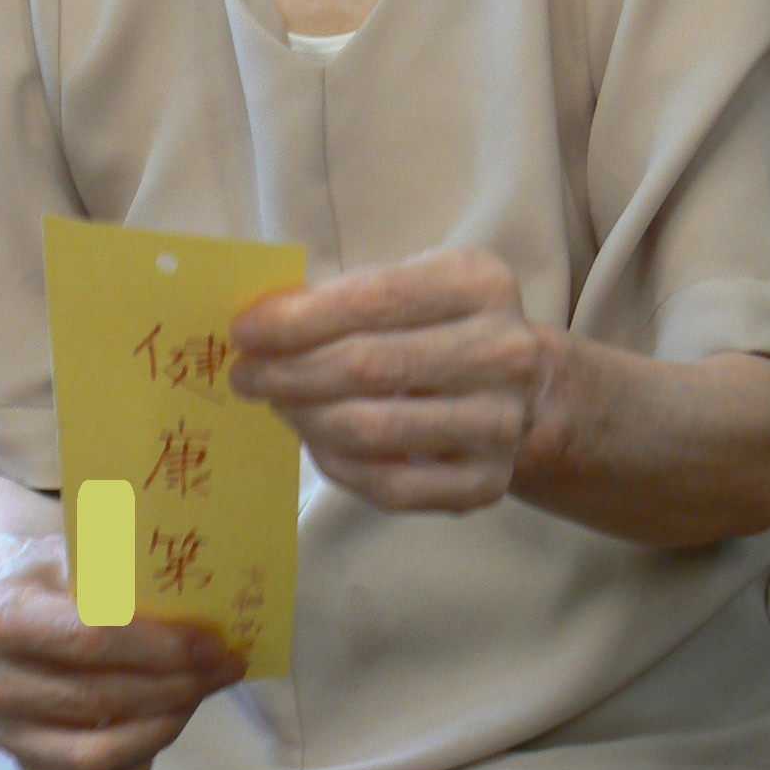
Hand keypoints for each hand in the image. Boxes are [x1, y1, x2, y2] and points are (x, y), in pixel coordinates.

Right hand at [0, 535, 246, 769]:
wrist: (14, 607)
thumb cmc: (59, 575)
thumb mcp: (87, 553)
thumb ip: (131, 577)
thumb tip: (206, 605)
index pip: (87, 637)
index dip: (157, 645)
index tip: (212, 643)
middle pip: (96, 698)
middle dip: (172, 686)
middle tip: (222, 668)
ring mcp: (3, 736)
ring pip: (94, 756)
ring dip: (160, 727)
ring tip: (197, 694)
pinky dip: (139, 762)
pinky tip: (164, 722)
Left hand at [229, 248, 546, 512]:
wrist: (525, 391)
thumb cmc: (441, 324)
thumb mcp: (412, 284)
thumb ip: (346, 297)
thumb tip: (260, 324)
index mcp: (480, 285)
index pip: (373, 299)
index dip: (299, 318)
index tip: (244, 330)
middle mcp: (503, 354)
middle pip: (369, 367)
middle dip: (289, 371)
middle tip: (245, 374)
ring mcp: (500, 425)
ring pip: (373, 430)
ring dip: (304, 417)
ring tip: (274, 403)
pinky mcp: (485, 484)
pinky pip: (388, 485)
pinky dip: (334, 463)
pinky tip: (311, 439)